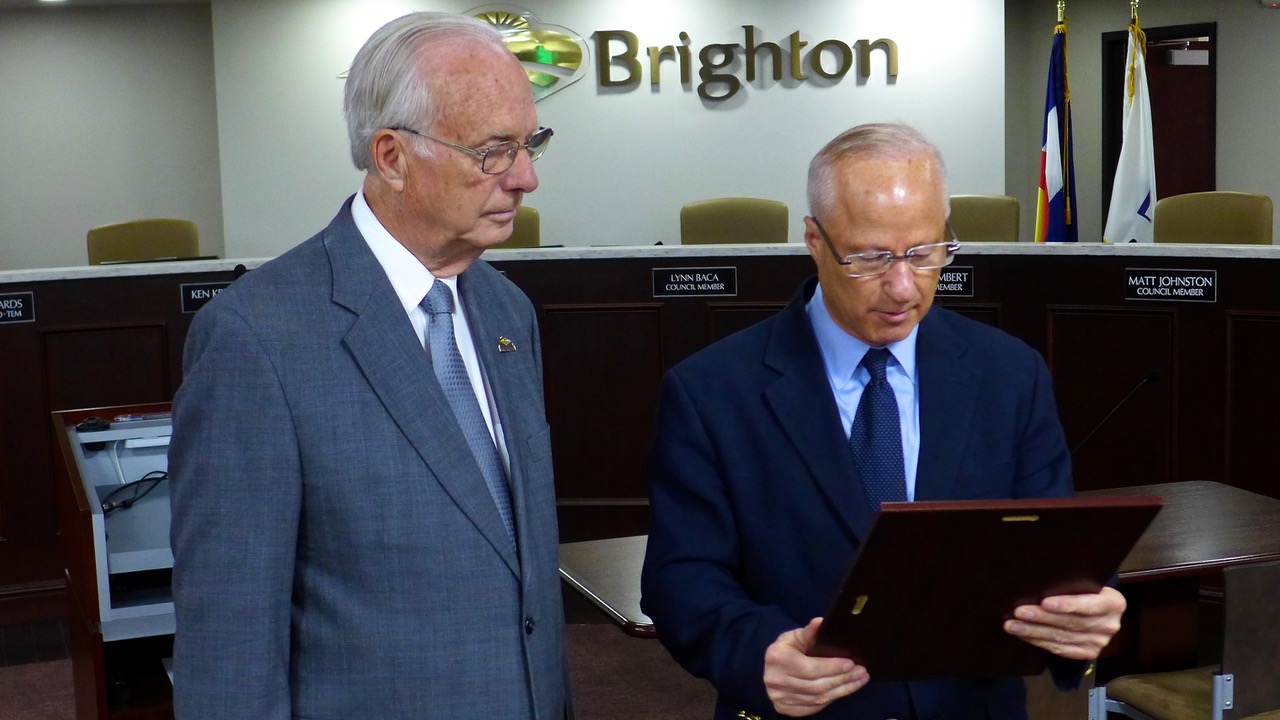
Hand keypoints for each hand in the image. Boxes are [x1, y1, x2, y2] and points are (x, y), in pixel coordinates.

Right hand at [763, 618, 868, 716]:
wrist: (771, 672)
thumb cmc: (785, 651)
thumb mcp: (794, 638)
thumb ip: (809, 633)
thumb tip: (821, 622)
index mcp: (778, 658)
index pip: (810, 668)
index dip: (832, 667)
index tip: (851, 663)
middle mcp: (777, 680)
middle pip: (817, 685)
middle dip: (842, 679)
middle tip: (861, 672)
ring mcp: (781, 697)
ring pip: (818, 698)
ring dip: (842, 689)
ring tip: (859, 680)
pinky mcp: (787, 709)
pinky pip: (815, 706)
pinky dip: (833, 698)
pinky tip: (845, 689)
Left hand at [1004, 586, 1125, 659]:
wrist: (1099, 611)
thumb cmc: (1086, 590)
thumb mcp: (1087, 584)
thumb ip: (1073, 585)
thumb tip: (1038, 582)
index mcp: (1113, 604)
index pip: (1089, 605)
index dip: (1067, 605)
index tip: (1044, 603)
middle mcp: (1109, 625)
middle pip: (1071, 623)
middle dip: (1041, 618)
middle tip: (1019, 612)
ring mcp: (1099, 642)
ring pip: (1061, 637)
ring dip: (1033, 631)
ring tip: (1012, 625)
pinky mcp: (1088, 653)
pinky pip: (1059, 649)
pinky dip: (1038, 641)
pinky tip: (1023, 635)